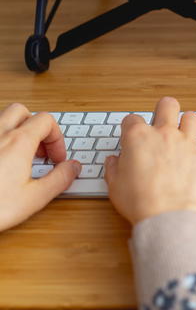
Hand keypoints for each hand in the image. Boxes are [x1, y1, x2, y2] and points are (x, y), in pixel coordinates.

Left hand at [0, 103, 80, 231]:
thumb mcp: (34, 198)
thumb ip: (59, 179)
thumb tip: (73, 167)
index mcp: (18, 142)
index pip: (46, 121)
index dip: (57, 138)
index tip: (56, 159)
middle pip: (22, 111)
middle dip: (35, 126)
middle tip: (39, 150)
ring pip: (1, 119)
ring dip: (15, 130)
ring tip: (19, 154)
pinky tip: (0, 161)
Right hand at [104, 97, 195, 224]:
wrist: (165, 215)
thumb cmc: (139, 201)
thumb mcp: (114, 184)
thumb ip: (114, 167)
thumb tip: (114, 160)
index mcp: (139, 138)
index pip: (132, 119)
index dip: (131, 127)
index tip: (132, 136)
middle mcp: (165, 134)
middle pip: (167, 105)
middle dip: (165, 109)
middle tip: (164, 120)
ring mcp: (188, 144)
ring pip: (193, 117)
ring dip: (189, 124)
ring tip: (186, 135)